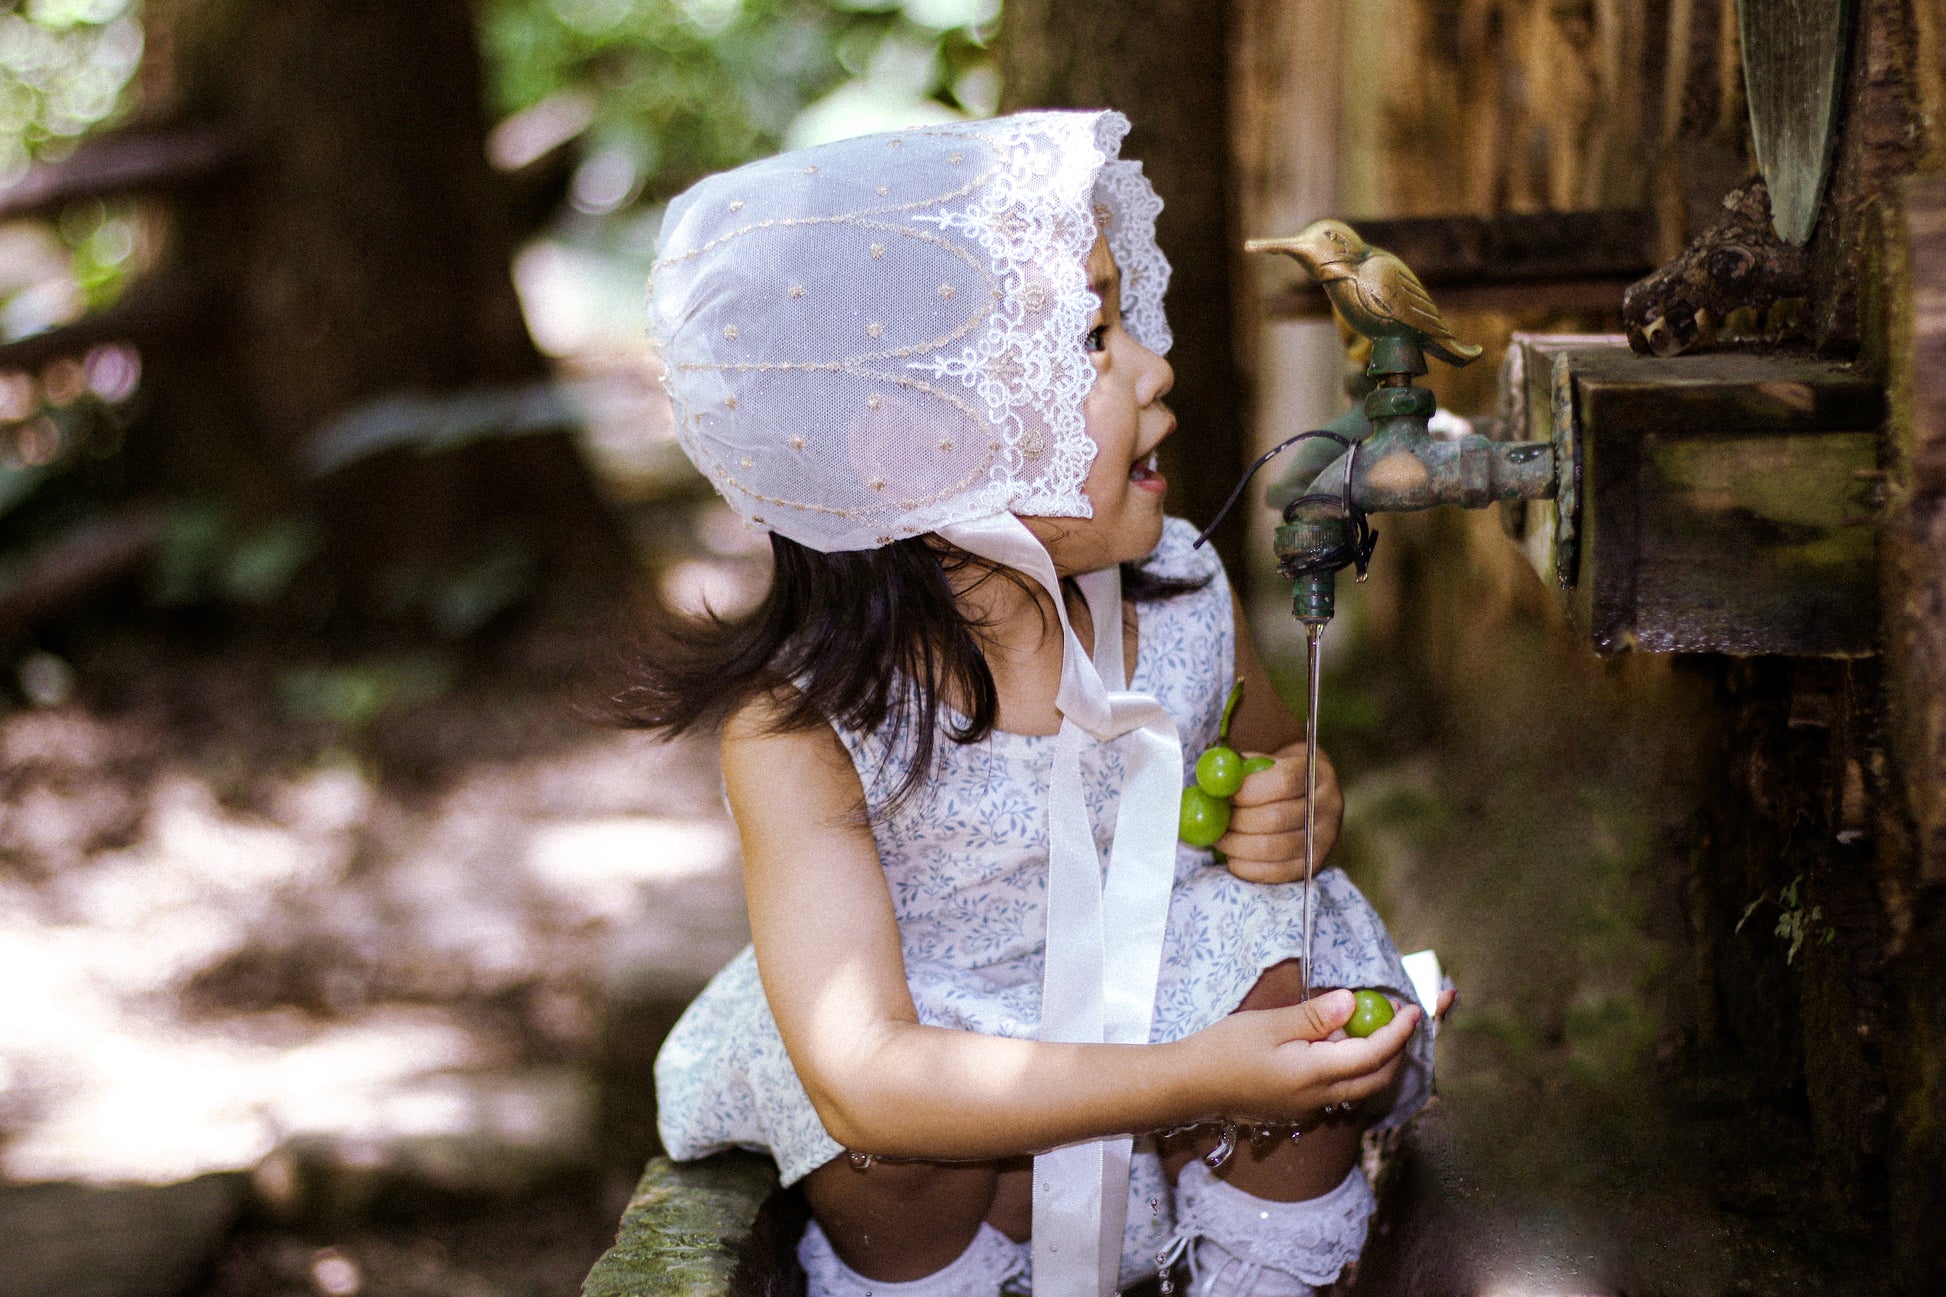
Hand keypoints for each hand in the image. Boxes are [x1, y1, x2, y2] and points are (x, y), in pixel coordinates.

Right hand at [1184, 988, 1418, 1125]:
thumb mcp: (1268, 1024)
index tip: (1412, 1010)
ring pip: (1359, 1086)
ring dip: (1377, 1059)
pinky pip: (1339, 1088)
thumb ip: (1313, 1016)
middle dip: (1397, 1050)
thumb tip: (1352, 1002)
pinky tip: (1337, 1043)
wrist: (1189, 1086)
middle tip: (1400, 1018)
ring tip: (1373, 1025)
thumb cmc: (1223, 1050)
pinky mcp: (1296, 1106)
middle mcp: (1318, 1098)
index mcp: (1313, 1075)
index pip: (1371, 1055)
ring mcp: (1307, 1107)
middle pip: (1376, 1079)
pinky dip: (1353, 1066)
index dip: (1397, 1032)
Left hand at [1216, 742, 1342, 882]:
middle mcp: (1328, 806)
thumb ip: (1242, 766)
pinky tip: (1232, 857)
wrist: (1308, 795)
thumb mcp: (1266, 760)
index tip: (1225, 794)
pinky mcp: (1314, 865)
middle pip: (1276, 818)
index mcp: (1317, 772)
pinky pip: (1277, 872)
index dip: (1248, 789)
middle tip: (1215, 821)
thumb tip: (1212, 779)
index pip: (1283, 781)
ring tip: (1220, 839)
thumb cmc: (1277, 773)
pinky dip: (1247, 867)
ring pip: (1274, 848)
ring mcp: (1325, 838)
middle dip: (1237, 821)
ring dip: (1237, 846)